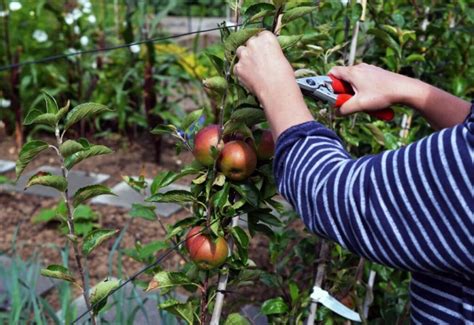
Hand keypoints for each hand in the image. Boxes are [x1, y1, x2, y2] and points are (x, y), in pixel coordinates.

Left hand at [233, 31, 313, 137]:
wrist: (276, 89)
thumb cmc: (283, 75)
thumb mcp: (281, 57)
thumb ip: (271, 51)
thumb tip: (267, 55)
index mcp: (267, 38)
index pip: (260, 35)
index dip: (261, 44)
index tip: (263, 50)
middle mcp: (253, 43)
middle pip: (249, 42)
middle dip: (252, 50)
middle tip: (257, 61)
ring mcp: (244, 55)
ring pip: (240, 52)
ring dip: (244, 58)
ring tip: (252, 68)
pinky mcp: (238, 67)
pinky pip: (236, 67)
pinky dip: (241, 72)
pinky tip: (249, 78)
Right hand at [329, 64, 470, 128]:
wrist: (406, 90)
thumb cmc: (383, 95)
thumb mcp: (360, 105)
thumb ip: (344, 109)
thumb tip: (337, 112)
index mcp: (352, 72)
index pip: (332, 72)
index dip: (329, 84)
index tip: (334, 95)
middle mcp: (360, 68)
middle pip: (343, 78)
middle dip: (344, 92)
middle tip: (349, 102)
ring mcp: (369, 70)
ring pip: (354, 82)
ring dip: (355, 93)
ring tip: (363, 103)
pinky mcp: (377, 74)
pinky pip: (364, 82)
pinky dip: (364, 92)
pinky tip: (373, 100)